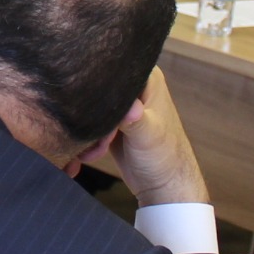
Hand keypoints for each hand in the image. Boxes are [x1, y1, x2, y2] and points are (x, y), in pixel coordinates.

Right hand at [103, 68, 208, 206]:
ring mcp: (122, 105)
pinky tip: (95, 152)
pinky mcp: (112, 121)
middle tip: (99, 135)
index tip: (92, 102)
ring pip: (91, 106)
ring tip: (99, 147)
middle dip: (92, 112)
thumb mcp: (148, 135)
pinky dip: (89, 137)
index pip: (114, 66)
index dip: (98, 82)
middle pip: (98, 87)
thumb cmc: (164, 158)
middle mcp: (133, 87)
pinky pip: (91, 121)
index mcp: (146, 78)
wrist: (162, 187)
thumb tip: (127, 108)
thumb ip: (135, 118)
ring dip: (90, 129)